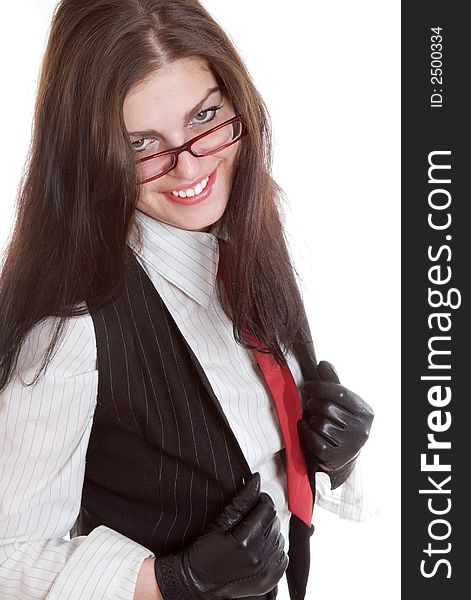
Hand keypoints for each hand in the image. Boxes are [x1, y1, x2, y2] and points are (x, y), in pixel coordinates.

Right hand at [154, 472, 287, 598]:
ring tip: (253, 534)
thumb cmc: (204, 552)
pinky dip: (273, 550)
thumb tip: (256, 479)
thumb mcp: (219, 523)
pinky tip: (259, 548)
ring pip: (279, 538)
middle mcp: (258, 556)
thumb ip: (241, 501)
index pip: (267, 509)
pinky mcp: (270, 580)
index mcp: (245, 540)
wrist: (197, 584)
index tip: (255, 501)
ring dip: (269, 532)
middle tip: (251, 518)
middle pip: (275, 522)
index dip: (262, 500)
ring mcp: (265, 570)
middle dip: (265, 516)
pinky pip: (282, 556)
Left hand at [297, 361, 373, 488]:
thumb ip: (332, 383)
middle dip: (313, 404)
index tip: (308, 386)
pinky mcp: (335, 457)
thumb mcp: (341, 402)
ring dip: (310, 419)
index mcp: (365, 412)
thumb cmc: (340, 422)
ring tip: (312, 418)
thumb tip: (323, 363)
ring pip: (319, 423)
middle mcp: (361, 429)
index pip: (339, 392)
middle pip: (326, 407)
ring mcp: (349, 445)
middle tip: (311, 405)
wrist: (341, 455)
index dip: (320, 387)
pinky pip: (313, 438)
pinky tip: (306, 427)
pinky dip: (305, 431)